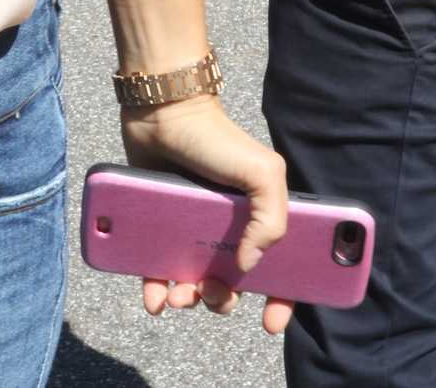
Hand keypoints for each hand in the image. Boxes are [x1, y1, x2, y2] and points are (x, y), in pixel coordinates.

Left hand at [122, 94, 291, 333]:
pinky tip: (154, 298)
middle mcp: (226, 229)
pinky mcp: (156, 227)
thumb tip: (247, 268)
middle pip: (232, 285)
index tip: (270, 323)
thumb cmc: (216, 139)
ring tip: (178, 295)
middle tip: (211, 293)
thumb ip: (272, 221)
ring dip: (189, 299)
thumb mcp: (262, 172)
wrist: (161, 112)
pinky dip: (156, 292)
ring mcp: (189, 230)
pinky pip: (157, 272)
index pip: (279, 270)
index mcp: (257, 220)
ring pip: (193, 283)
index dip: (280, 300)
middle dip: (223, 300)